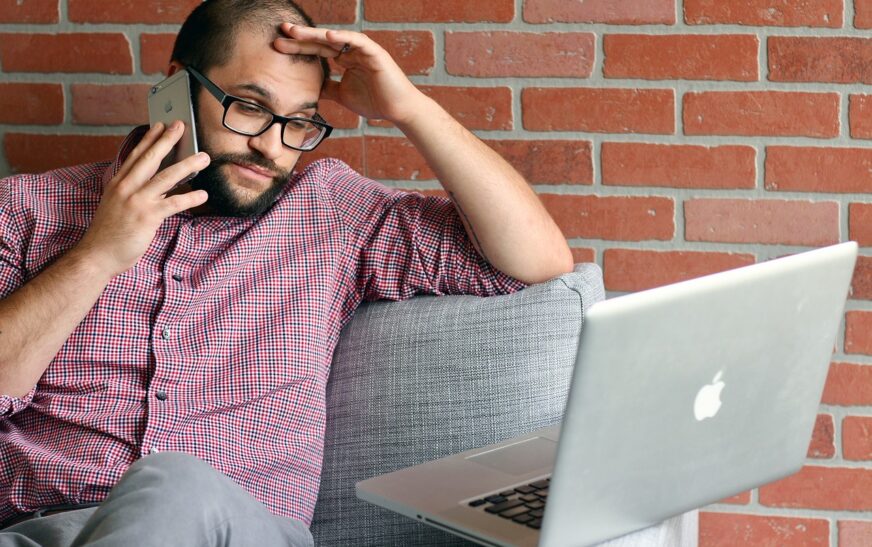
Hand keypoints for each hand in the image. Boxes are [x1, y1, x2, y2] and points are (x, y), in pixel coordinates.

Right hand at [74, 121, 209, 276]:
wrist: (97, 255)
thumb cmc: (109, 233)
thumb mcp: (117, 205)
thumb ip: (134, 193)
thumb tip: (158, 185)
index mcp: (118, 183)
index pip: (135, 156)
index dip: (149, 139)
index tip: (159, 125)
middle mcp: (126, 188)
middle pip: (150, 159)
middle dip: (167, 140)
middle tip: (181, 125)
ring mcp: (136, 201)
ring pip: (166, 177)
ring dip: (187, 165)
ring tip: (203, 157)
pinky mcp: (147, 217)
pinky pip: (174, 204)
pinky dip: (190, 197)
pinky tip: (203, 194)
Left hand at [273, 24, 425, 124]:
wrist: (398, 110)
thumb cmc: (375, 102)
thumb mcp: (342, 95)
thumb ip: (328, 89)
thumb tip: (311, 89)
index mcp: (345, 59)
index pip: (317, 50)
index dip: (298, 47)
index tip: (278, 45)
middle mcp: (352, 51)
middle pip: (322, 41)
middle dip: (301, 36)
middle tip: (281, 30)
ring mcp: (363, 50)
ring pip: (336, 38)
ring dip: (315, 34)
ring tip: (296, 32)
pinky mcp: (375, 53)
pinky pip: (358, 41)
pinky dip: (344, 38)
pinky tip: (328, 36)